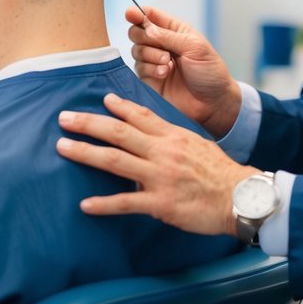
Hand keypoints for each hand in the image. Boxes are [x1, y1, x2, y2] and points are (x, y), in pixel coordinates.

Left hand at [56, 93, 256, 235]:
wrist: (240, 197)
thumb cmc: (221, 173)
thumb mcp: (198, 145)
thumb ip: (173, 140)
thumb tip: (155, 136)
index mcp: (173, 136)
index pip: (141, 115)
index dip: (118, 106)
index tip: (102, 99)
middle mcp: (162, 151)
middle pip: (118, 132)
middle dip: (88, 124)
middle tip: (64, 118)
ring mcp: (159, 176)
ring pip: (114, 161)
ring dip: (85, 153)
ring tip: (62, 148)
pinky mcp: (160, 202)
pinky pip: (126, 202)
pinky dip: (103, 203)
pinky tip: (84, 204)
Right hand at [127, 5, 241, 138]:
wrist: (212, 103)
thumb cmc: (210, 72)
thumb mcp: (194, 47)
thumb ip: (168, 36)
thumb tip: (146, 28)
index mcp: (174, 31)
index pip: (150, 16)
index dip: (138, 13)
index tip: (131, 14)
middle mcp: (162, 44)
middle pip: (137, 32)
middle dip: (143, 36)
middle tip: (160, 45)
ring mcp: (154, 62)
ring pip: (136, 50)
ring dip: (151, 55)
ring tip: (169, 64)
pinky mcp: (149, 80)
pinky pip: (139, 68)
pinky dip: (151, 69)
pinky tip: (165, 74)